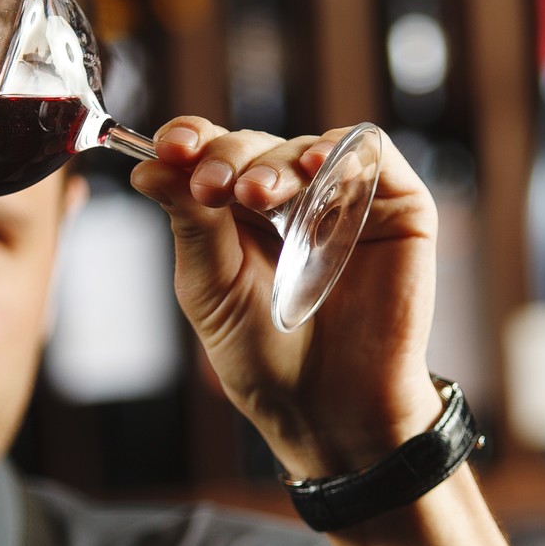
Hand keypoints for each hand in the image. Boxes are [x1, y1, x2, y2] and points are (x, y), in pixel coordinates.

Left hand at [128, 117, 441, 478]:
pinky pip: (371, 153)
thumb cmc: (267, 357)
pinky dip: (341, 150)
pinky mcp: (396, 205)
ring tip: (253, 193)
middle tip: (210, 186)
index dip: (190, 139)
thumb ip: (190, 224)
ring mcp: (345, 198)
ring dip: (274, 162)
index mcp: (238, 213)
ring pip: (307, 146)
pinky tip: (315, 167)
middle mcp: (292, 198)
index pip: (212, 155)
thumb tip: (147, 168)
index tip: (168, 148)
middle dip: (227, 157)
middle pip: (255, 145)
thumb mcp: (212, 289)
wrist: (331, 407)